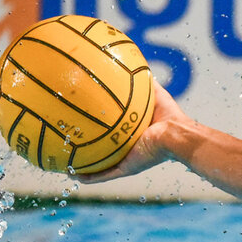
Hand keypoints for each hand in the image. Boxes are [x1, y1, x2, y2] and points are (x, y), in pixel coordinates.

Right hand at [74, 80, 188, 183]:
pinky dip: (90, 177)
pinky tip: (74, 176)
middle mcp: (130, 148)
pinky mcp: (126, 168)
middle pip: (106, 149)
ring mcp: (127, 160)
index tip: (85, 120)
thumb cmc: (170, 115)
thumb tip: (135, 64)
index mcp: (135, 133)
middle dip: (90, 148)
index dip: (101, 127)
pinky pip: (105, 175)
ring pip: (102, 166)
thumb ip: (144, 81)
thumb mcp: (154, 94)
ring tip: (66, 164)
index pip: (115, 131)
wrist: (175, 136)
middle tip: (70, 142)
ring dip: (86, 167)